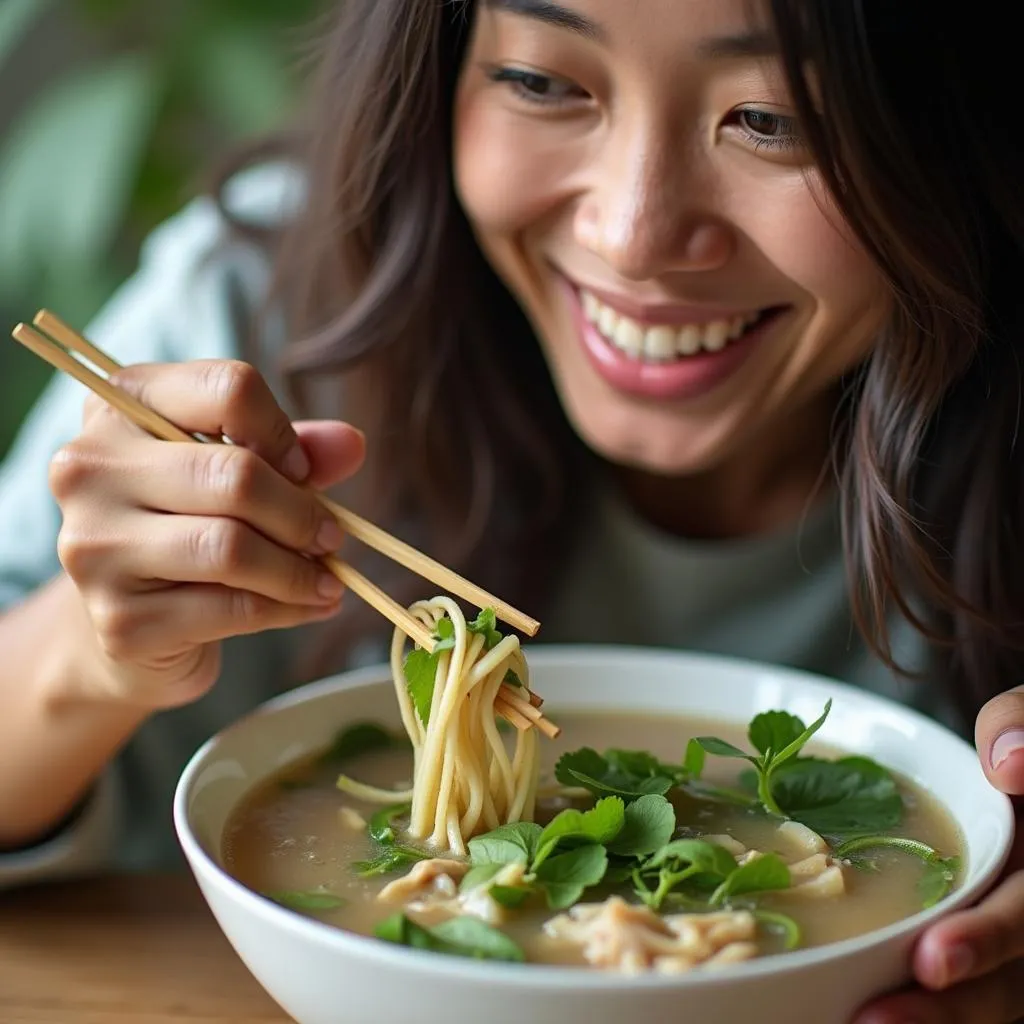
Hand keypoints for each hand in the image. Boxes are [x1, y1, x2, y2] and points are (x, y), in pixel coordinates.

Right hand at [50, 359, 364, 709]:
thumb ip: (295, 453)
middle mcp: (90, 468)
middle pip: (234, 475)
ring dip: (299, 569)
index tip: (303, 472)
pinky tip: (309, 606)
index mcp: (119, 405)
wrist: (128, 618)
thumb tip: (352, 444)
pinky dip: (287, 608)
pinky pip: (231, 609)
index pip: (227, 389)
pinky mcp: (119, 620)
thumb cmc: (187, 525)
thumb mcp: (237, 473)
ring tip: (328, 579)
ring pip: (232, 547)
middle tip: (332, 536)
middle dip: (301, 513)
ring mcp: (94, 546)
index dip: (282, 431)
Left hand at [853, 687, 1023, 1022]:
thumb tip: (1004, 762)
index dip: (987, 941)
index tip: (930, 958)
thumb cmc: (1022, 747)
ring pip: (989, 1005)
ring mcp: (1017, 951)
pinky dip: (924, 1012)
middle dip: (947, 1010)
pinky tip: (851, 1014)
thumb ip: (1023, 725)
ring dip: (931, 1022)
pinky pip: (963, 999)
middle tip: (874, 1018)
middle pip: (1009, 986)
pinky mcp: (984, 965)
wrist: (1017, 770)